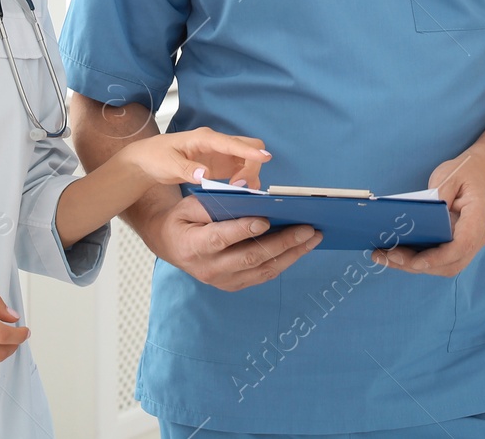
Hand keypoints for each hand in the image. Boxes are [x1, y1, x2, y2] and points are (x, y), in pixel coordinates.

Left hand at [123, 126, 270, 188]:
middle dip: (253, 163)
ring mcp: (221, 154)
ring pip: (248, 158)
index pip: (232, 142)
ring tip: (242, 192)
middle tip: (242, 186)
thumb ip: (187, 169)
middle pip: (248, 146)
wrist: (147, 160)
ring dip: (251, 174)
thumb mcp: (168, 164)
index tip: (265, 158)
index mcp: (204, 138)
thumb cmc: (156, 156)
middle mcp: (217, 144)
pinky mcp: (221, 165)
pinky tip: (242, 193)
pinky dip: (246, 180)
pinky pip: (241, 170)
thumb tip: (206, 174)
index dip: (249, 151)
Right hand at [138, 194, 321, 290]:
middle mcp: (210, 268)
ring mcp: (223, 281)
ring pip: (263, 270)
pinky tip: (301, 247)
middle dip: (282, 242)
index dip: (243, 230)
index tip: (265, 220)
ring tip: (313, 237)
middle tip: (307, 228)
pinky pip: (263, 275)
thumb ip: (214, 204)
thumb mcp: (189, 205)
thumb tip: (247, 199)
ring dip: (292, 254)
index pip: (221, 239)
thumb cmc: (183, 219)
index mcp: (194, 245)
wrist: (170, 244)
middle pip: (250, 257)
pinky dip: (285, 261)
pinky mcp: (234, 285)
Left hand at [371, 149, 484, 277]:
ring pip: (442, 267)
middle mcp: (477, 237)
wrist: (482, 173)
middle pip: (449, 263)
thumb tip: (420, 216)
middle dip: (417, 265)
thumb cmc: (467, 173)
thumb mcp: (450, 176)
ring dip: (413, 266)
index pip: (461, 246)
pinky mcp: (457, 246)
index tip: (416, 261)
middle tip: (387, 256)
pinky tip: (395, 254)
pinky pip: (439, 260)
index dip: (439, 257)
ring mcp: (469, 245)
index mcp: (478, 218)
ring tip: (384, 257)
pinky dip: (418, 260)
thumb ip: (438, 195)